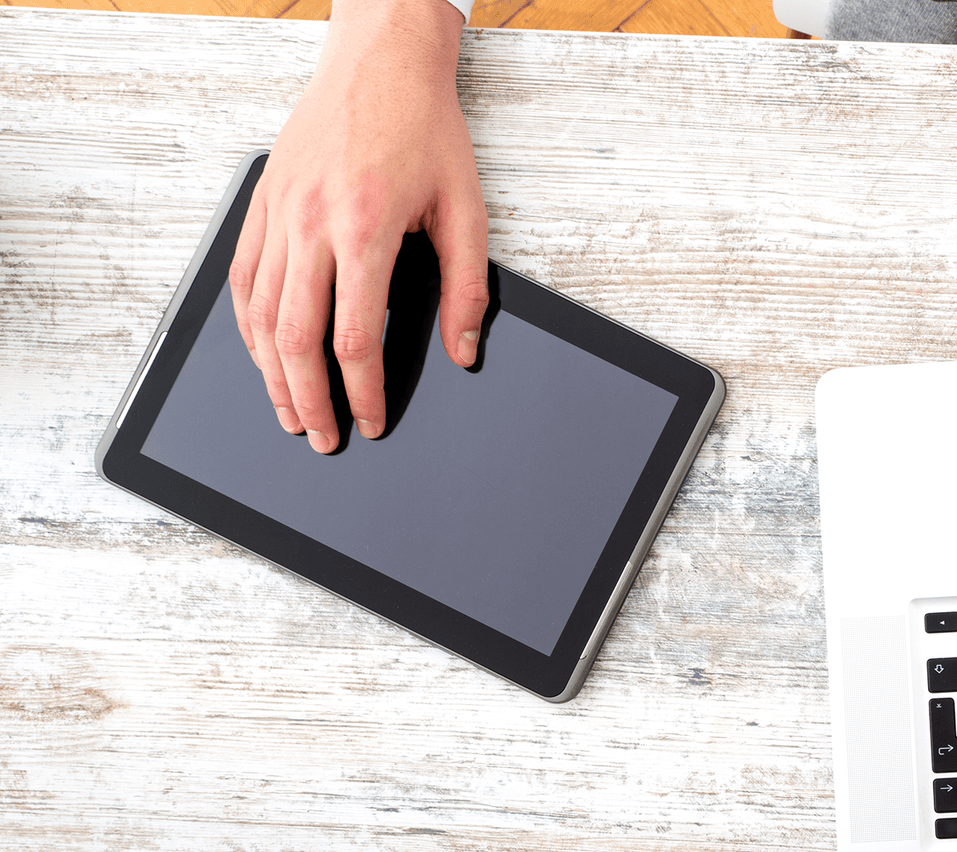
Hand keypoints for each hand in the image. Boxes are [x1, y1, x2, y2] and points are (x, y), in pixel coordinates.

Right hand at [228, 0, 484, 452]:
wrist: (381, 61)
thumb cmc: (425, 130)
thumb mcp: (467, 210)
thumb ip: (466, 289)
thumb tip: (465, 352)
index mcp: (366, 229)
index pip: (354, 337)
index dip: (362, 392)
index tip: (372, 421)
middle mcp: (311, 223)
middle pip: (296, 338)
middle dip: (308, 400)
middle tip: (324, 438)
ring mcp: (279, 211)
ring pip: (259, 313)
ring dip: (271, 374)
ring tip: (290, 413)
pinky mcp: (262, 202)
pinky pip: (242, 277)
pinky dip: (249, 326)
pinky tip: (264, 355)